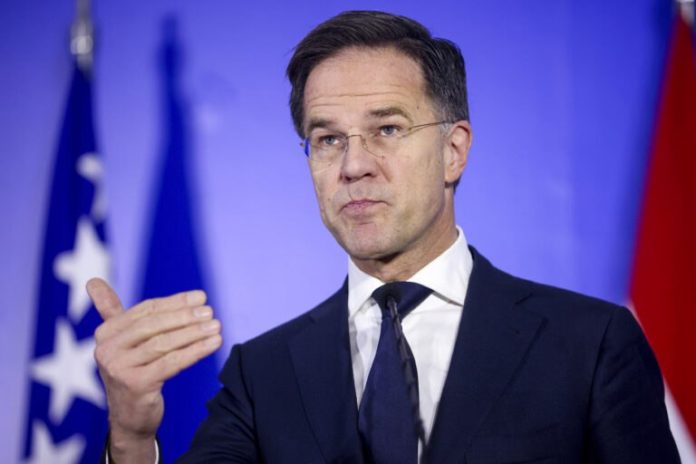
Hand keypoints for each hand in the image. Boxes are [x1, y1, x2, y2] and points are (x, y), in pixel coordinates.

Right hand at [87, 278, 221, 462]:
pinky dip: (195, 351)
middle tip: (210, 311)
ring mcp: (119, 368)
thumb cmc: (132, 371)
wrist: (130, 418)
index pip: (146, 310)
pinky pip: (172, 363)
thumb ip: (110, 311)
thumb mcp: (121, 341)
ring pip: (164, 344)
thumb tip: (92, 281)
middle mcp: (107, 350)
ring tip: (216, 326)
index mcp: (105, 333)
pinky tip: (214, 344)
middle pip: (154, 325)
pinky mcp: (135, 385)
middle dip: (185, 316)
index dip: (175, 302)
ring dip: (194, 333)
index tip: (201, 297)